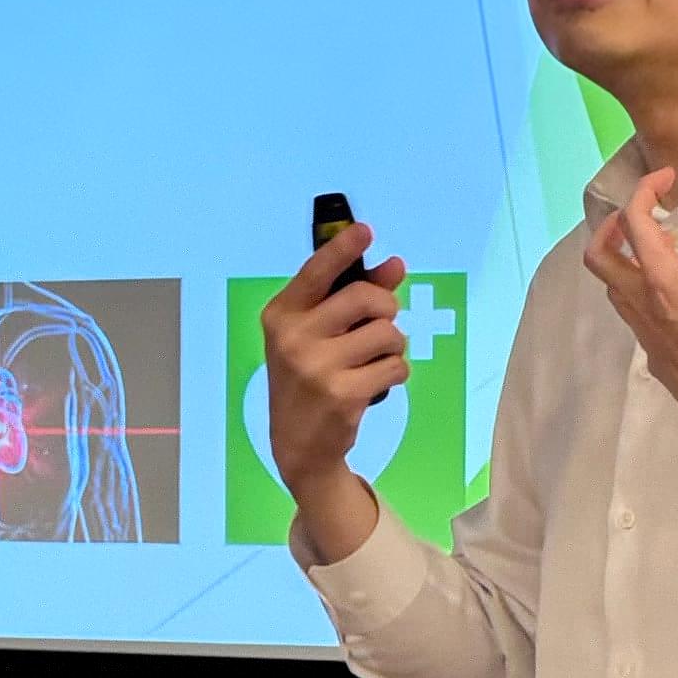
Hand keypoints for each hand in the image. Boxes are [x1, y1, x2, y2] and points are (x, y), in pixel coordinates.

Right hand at [260, 227, 410, 558]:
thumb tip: (395, 265)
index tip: (366, 231)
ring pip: (388, 334)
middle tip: (384, 320)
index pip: (315, 271)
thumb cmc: (310, 376)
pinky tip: (376, 383)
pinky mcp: (343, 395)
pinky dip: (395, 372)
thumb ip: (354, 296)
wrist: (298, 445)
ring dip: (394, 345)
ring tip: (375, 359)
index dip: (343, 248)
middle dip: (387, 307)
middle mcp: (293, 337)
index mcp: (281, 315)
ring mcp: (316, 367)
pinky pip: (396, 366)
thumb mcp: (318, 334)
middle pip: (365, 298)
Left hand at [584, 169, 677, 499]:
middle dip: (611, 227)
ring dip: (626, 261)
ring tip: (664, 251)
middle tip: (643, 216)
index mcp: (662, 280)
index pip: (632, 221)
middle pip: (599, 257)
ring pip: (614, 289)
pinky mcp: (657, 358)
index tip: (667, 181)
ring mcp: (646, 335)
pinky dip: (642, 293)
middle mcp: (643, 306)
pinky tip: (677, 297)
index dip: (644, 191)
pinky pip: (634, 317)